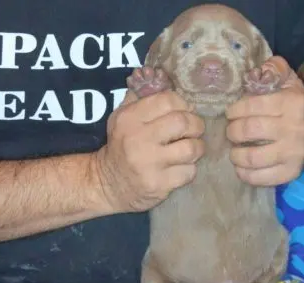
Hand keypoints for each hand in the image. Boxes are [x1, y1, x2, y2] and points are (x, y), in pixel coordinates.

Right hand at [94, 89, 204, 212]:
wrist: (107, 184)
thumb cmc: (120, 146)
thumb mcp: (121, 118)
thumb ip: (139, 97)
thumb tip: (159, 75)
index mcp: (130, 118)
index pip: (168, 100)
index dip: (183, 104)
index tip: (185, 112)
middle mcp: (138, 139)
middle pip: (184, 122)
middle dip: (196, 125)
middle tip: (193, 131)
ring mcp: (149, 164)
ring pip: (191, 148)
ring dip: (196, 148)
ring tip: (190, 149)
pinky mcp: (159, 184)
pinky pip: (189, 172)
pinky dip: (189, 169)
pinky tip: (180, 168)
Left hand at [226, 57, 303, 185]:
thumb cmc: (291, 103)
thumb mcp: (286, 79)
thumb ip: (272, 68)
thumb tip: (257, 70)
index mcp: (292, 103)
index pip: (251, 106)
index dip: (234, 110)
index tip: (230, 114)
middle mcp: (295, 128)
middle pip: (248, 130)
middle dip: (232, 131)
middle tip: (231, 132)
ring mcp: (294, 152)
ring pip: (252, 157)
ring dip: (235, 154)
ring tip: (234, 150)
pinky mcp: (291, 172)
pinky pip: (261, 178)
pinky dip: (244, 174)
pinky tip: (241, 166)